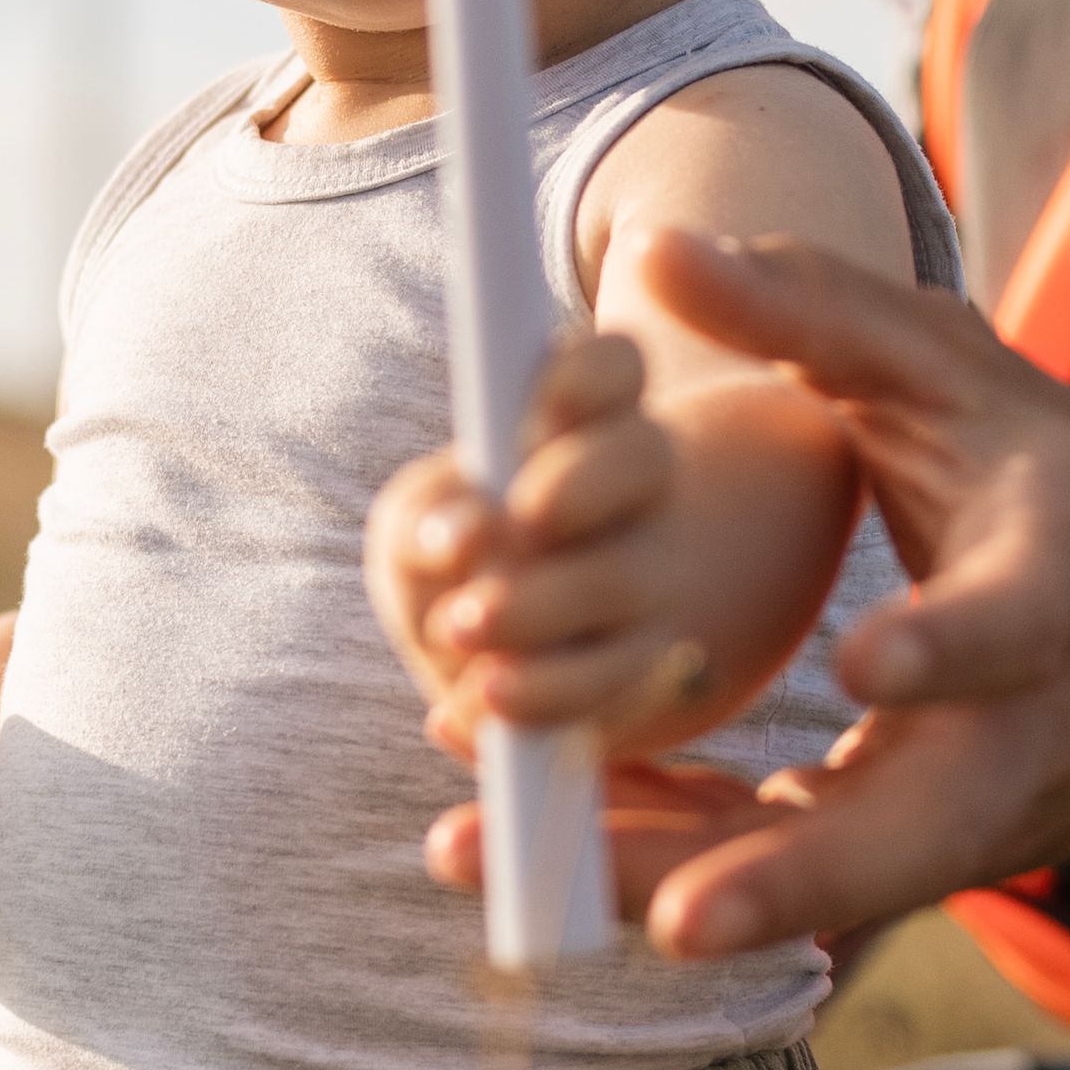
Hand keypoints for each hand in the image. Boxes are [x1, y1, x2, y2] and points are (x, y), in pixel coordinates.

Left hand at [372, 331, 745, 743]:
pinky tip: (483, 703)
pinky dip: (545, 696)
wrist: (499, 662)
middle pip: (641, 455)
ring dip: (542, 603)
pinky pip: (617, 685)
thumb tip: (464, 537)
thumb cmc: (450, 560)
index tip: (537, 406)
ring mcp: (654, 581)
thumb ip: (423, 514)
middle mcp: (636, 490)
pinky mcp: (645, 674)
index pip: (614, 366)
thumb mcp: (415, 523)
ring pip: (627, 577)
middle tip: (519, 519)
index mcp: (585, 423)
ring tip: (464, 625)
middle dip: (575, 484)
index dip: (585, 373)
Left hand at [425, 231, 1069, 961]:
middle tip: (676, 918)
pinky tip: (523, 845)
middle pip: (915, 835)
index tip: (863, 667)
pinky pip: (776, 878)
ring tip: (497, 857)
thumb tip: (650, 250)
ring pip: (824, 885)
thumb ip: (816, 309)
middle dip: (790, 876)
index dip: (945, 651)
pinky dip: (656, 865)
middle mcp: (1020, 733)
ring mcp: (964, 820)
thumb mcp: (960, 375)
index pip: (1012, 629)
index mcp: (1058, 589)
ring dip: (665, 886)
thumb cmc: (1054, 487)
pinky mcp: (902, 857)